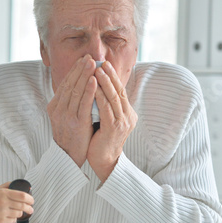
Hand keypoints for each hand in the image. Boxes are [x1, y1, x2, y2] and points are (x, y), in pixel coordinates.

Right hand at [0, 182, 33, 222]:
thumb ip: (6, 186)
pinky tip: (11, 216)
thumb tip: (16, 184)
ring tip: (19, 212)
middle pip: (23, 206)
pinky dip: (14, 218)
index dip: (30, 198)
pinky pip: (13, 220)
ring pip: (19, 214)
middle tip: (31, 208)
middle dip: (29, 208)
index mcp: (3, 193)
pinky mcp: (0, 221)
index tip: (32, 200)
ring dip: (21, 213)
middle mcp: (3, 203)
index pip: (22, 196)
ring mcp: (2, 213)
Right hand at [47, 55, 97, 166]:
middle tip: (89, 56)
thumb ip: (68, 103)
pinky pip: (83, 104)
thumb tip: (77, 86)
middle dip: (80, 69)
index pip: (65, 84)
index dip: (74, 71)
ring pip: (76, 91)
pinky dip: (89, 91)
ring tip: (92, 63)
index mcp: (54, 107)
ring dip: (84, 75)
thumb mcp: (64, 117)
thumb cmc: (70, 136)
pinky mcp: (76, 123)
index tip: (83, 59)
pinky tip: (94, 81)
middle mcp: (58, 110)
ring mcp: (66, 116)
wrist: (68, 157)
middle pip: (69, 85)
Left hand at [87, 61, 137, 181]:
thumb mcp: (105, 118)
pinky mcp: (113, 128)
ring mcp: (122, 122)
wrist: (103, 161)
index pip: (120, 90)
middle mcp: (128, 116)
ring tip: (97, 70)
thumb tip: (97, 87)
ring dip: (105, 82)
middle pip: (119, 90)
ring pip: (113, 97)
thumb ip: (104, 105)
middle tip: (101, 62)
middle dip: (109, 75)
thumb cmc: (100, 139)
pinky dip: (100, 96)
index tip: (104, 64)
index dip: (112, 76)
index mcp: (127, 112)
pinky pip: (106, 109)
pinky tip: (93, 88)